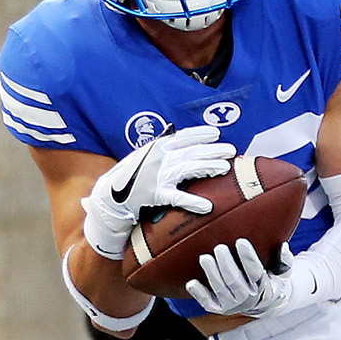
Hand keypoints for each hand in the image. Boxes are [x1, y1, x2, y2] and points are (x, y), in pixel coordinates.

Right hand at [80, 128, 233, 260]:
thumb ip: (163, 151)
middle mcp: (158, 159)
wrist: (109, 197)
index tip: (216, 133)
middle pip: (191, 152)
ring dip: (208, 167)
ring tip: (224, 168)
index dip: (200, 134)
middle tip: (231, 150)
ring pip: (188, 169)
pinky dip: (192, 202)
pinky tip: (206, 206)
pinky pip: (177, 198)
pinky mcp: (155, 195)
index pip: (182, 137)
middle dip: (213, 150)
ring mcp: (157, 176)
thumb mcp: (145, 157)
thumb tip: (185, 144)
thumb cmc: (132, 176)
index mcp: (156, 147)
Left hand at [186, 238, 293, 318]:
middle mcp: (248, 300)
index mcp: (264, 288)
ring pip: (221, 290)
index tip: (241, 241)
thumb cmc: (271, 279)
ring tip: (205, 257)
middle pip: (235, 282)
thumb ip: (284, 260)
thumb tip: (284, 246)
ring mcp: (233, 306)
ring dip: (212, 274)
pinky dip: (199, 294)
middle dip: (226, 265)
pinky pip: (208, 304)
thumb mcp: (282, 272)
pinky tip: (190, 283)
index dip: (248, 257)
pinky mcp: (219, 309)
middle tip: (219, 247)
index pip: (256, 272)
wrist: (264, 303)